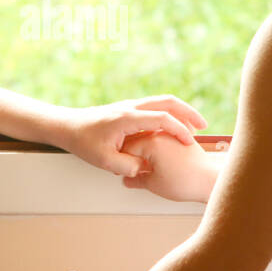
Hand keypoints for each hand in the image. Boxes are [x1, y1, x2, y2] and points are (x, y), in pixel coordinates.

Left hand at [60, 95, 206, 176]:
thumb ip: (126, 166)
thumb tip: (145, 168)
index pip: (161, 119)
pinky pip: (155, 107)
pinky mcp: (130, 110)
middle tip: (204, 125)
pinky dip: (170, 114)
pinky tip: (174, 129)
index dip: (179, 129)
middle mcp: (131, 107)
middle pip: (168, 102)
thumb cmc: (84, 141)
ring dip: (181, 112)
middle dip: (188, 112)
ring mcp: (131, 106)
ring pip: (163, 102)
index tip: (190, 141)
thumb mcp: (104, 161)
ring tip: (194, 127)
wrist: (68, 126)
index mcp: (127, 118)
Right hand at [121, 130, 220, 203]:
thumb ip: (136, 180)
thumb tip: (127, 179)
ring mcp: (170, 133)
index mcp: (151, 142)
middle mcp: (160, 133)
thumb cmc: (183, 183)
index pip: (126, 148)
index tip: (119, 170)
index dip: (120, 161)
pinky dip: (154, 145)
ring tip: (141, 164)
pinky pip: (160, 136)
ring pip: (147, 135)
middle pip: (136, 139)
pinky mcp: (178, 137)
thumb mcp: (154, 184)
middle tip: (128, 168)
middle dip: (129, 153)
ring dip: (141, 147)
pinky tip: (154, 158)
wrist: (209, 181)